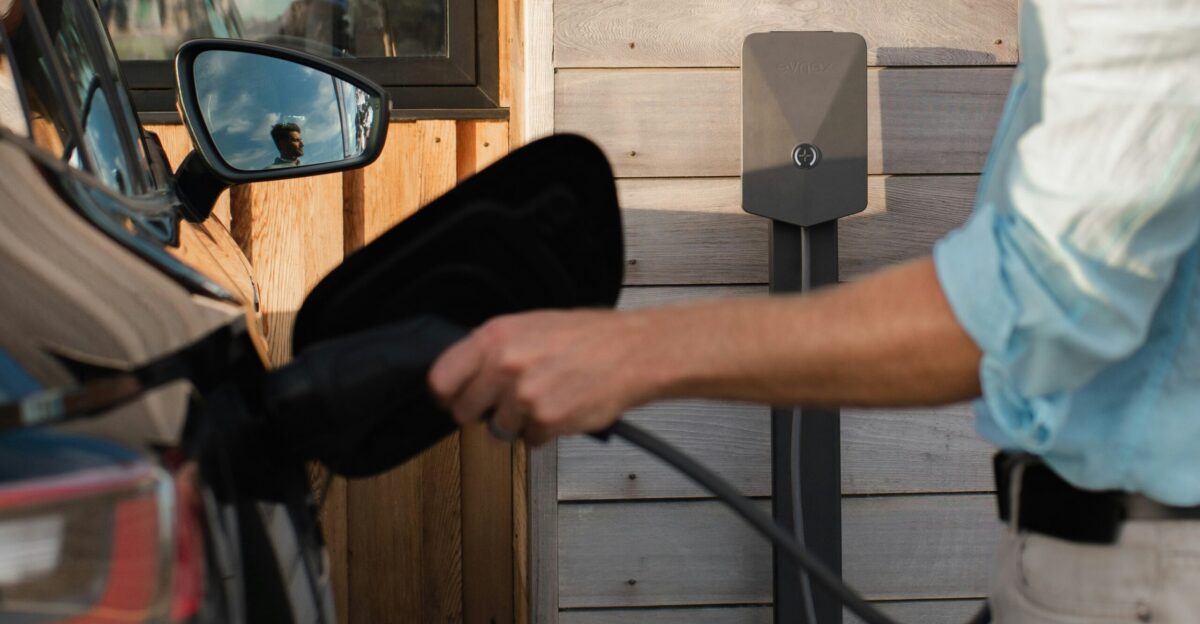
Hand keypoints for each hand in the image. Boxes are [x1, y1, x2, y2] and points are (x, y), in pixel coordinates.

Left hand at [428, 309, 661, 445]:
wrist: (632, 352)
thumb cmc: (589, 337)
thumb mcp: (532, 325)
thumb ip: (494, 348)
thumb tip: (467, 374)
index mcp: (494, 337)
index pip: (440, 379)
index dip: (446, 395)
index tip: (454, 399)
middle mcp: (504, 366)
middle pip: (464, 411)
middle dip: (483, 412)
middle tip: (506, 403)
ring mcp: (524, 397)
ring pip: (498, 430)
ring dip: (518, 423)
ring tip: (545, 399)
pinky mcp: (546, 422)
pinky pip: (529, 440)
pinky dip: (544, 432)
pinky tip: (562, 409)